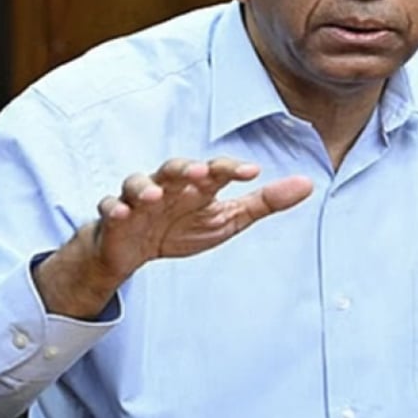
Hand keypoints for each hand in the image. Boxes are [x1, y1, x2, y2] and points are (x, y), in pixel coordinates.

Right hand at [35, 157, 312, 317]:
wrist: (135, 250)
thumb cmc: (183, 226)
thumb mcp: (228, 219)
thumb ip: (265, 202)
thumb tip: (308, 184)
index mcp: (197, 185)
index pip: (216, 170)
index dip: (231, 169)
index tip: (252, 173)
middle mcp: (168, 185)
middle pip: (176, 167)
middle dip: (187, 169)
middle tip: (202, 173)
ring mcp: (139, 198)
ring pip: (138, 182)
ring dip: (145, 186)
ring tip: (154, 196)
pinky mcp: (116, 216)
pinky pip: (110, 207)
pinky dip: (115, 208)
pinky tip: (123, 213)